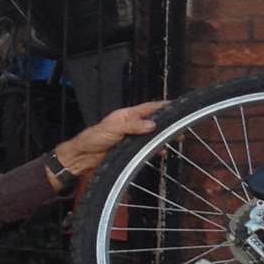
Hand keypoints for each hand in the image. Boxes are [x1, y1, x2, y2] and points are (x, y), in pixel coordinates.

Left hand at [48, 101, 165, 185]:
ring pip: (151, 136)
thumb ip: (133, 126)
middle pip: (153, 122)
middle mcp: (131, 124)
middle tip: (181, 127)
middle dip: (167, 124)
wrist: (82, 157)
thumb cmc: (93, 138)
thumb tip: (152, 124)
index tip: (176, 105)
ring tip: (175, 140)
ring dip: (162, 138)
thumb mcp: (113, 128)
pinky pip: (146, 149)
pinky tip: (161, 153)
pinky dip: (154, 150)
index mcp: (127, 115)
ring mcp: (131, 138)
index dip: (162, 106)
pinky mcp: (130, 150)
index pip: (149, 108)